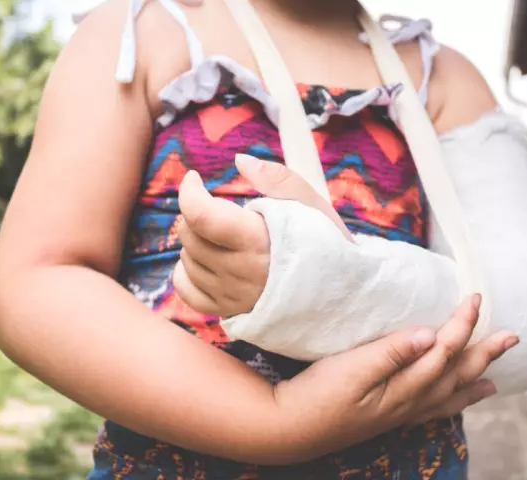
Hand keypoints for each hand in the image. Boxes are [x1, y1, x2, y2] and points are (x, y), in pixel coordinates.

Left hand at [173, 155, 350, 316]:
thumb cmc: (324, 242)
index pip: (201, 215)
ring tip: (221, 235)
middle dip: (196, 213)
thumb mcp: (308, 203)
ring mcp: (231, 295)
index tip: (195, 178)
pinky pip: (186, 290)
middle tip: (219, 208)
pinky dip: (187, 272)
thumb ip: (275, 178)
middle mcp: (239, 271)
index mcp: (256, 240)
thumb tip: (239, 160)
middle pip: (190, 235)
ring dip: (195, 241)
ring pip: (186, 261)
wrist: (340, 291)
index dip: (189, 191)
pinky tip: (205, 261)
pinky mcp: (228, 311)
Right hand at [272, 295, 519, 461]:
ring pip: (447, 395)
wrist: (290, 428)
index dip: (462, 323)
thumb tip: (429, 335)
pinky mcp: (386, 417)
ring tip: (495, 376)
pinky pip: (430, 410)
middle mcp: (408, 403)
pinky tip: (451, 401)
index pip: (443, 351)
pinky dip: (449, 403)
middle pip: (456, 374)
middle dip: (485, 353)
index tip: (475, 297)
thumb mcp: (350, 369)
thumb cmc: (316, 395)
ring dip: (473, 381)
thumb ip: (390, 352)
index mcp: (402, 387)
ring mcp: (399, 413)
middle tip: (512, 337)